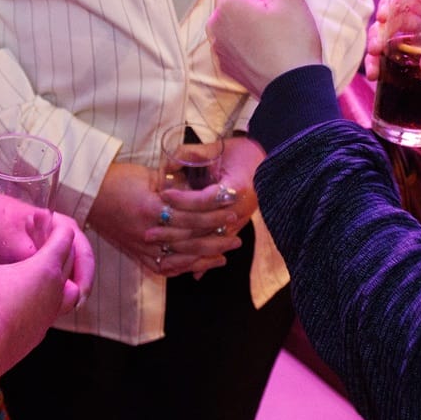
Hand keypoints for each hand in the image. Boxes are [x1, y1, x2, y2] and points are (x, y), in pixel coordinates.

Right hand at [0, 213, 93, 369]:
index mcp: (45, 268)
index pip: (65, 239)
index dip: (56, 226)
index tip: (44, 220)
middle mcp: (55, 290)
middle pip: (68, 261)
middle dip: (57, 247)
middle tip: (39, 239)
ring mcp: (50, 314)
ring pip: (66, 288)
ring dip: (57, 276)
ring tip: (38, 270)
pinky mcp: (41, 333)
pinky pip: (53, 309)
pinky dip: (47, 299)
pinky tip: (27, 299)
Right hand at [85, 162, 237, 277]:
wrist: (88, 195)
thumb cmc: (118, 179)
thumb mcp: (149, 175)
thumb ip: (175, 184)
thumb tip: (202, 189)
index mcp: (152, 206)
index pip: (192, 207)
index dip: (214, 203)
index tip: (231, 199)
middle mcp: (149, 230)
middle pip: (191, 234)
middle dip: (217, 232)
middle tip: (237, 229)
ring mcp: (143, 246)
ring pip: (183, 255)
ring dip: (208, 253)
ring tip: (228, 250)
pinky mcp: (138, 255)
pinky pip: (166, 267)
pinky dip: (186, 267)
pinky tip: (203, 264)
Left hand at [148, 137, 263, 279]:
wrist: (270, 165)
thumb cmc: (244, 153)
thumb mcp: (220, 148)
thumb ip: (194, 154)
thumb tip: (167, 164)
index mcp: (238, 188)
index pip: (205, 200)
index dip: (183, 199)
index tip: (163, 195)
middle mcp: (241, 210)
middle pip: (204, 227)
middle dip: (175, 230)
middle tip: (149, 231)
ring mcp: (241, 222)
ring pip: (209, 242)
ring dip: (183, 248)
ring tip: (160, 248)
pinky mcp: (238, 229)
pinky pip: (218, 247)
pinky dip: (203, 260)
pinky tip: (188, 271)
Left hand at [210, 0, 324, 95]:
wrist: (294, 91)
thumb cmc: (295, 42)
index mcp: (229, 2)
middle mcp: (216, 22)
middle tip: (279, 4)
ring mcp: (219, 44)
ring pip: (230, 14)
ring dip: (248, 13)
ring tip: (275, 27)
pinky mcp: (226, 61)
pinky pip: (232, 36)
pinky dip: (246, 33)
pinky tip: (267, 44)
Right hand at [365, 0, 420, 126]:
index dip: (394, 2)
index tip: (385, 17)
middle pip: (393, 20)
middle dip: (378, 29)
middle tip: (376, 46)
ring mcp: (418, 52)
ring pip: (386, 42)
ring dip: (373, 49)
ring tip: (373, 67)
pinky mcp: (413, 74)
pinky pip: (389, 66)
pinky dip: (377, 68)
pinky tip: (374, 77)